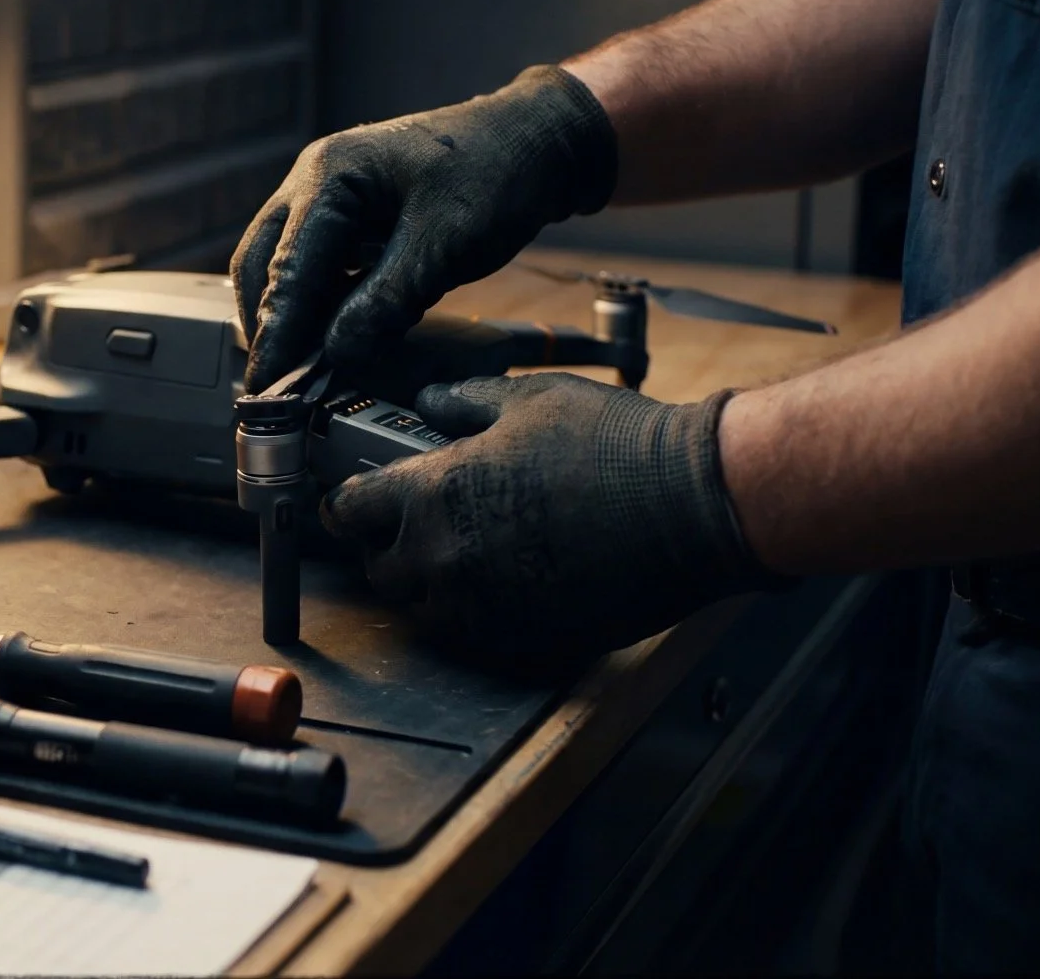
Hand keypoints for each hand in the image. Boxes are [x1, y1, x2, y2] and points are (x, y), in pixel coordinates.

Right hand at [232, 65, 616, 392]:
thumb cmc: (497, 173)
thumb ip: (385, 302)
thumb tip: (337, 356)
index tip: (268, 386)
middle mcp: (315, 180)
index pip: (285, 267)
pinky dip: (319, 304)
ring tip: (300, 371)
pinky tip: (334, 339)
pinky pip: (317, 266)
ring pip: (284, 266)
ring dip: (291, 317)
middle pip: (261, 263)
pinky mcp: (351, 217)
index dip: (276, 333)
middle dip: (268, 325)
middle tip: (275, 384)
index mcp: (330, 174)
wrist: (539, 141)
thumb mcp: (443, 245)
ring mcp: (329, 196)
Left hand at [320, 373, 780, 663]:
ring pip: (422, 610)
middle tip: (406, 527)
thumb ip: (465, 401)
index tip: (350, 503)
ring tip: (455, 555)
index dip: (346, 504)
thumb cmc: (614, 443)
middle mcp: (444, 559)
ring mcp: (483, 608)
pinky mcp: (525, 640)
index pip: (350, 511)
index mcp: (432, 495)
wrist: (693, 505)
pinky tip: (499, 584)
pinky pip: (473, 636)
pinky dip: (472, 615)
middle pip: (379, 569)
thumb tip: (431, 401)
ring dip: (425, 586)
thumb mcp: (529, 399)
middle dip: (384, 547)